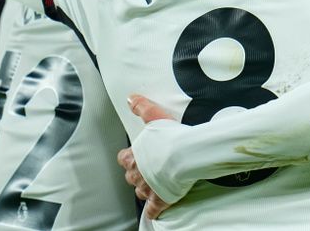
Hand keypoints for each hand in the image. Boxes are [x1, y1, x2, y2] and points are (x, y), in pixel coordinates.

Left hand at [118, 95, 176, 219]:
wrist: (185, 155)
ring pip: (141, 192)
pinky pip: (153, 208)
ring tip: (153, 186)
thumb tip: (131, 99)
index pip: (124, 158)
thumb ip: (142, 108)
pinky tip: (155, 211)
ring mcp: (148, 188)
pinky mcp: (160, 199)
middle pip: (131, 176)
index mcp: (134, 156)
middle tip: (147, 169)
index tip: (135, 154)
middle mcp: (138, 174)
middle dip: (138, 173)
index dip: (129, 156)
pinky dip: (154, 210)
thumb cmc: (170, 138)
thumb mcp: (155, 116)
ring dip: (146, 189)